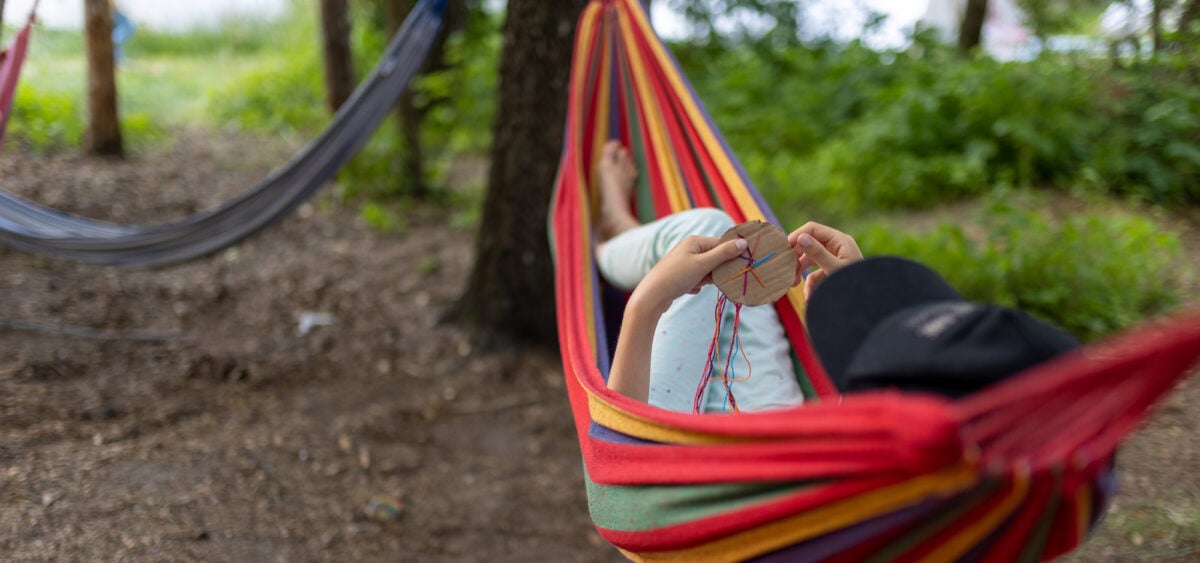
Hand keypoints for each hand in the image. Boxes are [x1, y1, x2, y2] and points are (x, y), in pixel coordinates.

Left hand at [631, 235, 748, 314]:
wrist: (652, 296)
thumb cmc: (677, 277)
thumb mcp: (703, 264)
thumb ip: (724, 254)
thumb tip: (743, 242)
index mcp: (695, 241)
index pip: (721, 244)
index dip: (730, 255)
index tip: (739, 266)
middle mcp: (689, 249)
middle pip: (714, 258)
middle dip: (715, 271)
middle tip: (709, 278)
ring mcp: (684, 262)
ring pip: (706, 271)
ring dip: (705, 280)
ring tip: (694, 284)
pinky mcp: (680, 276)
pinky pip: (697, 279)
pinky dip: (696, 285)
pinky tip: (687, 289)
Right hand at [788, 222, 862, 299]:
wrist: (867, 304)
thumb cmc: (855, 285)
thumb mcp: (834, 268)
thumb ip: (817, 253)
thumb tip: (801, 237)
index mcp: (840, 241)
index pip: (813, 229)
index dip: (797, 236)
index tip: (783, 248)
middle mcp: (837, 247)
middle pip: (809, 244)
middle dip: (796, 257)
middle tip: (785, 268)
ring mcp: (834, 260)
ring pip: (810, 260)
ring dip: (799, 271)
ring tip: (792, 284)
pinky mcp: (832, 272)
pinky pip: (815, 274)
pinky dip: (810, 284)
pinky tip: (809, 296)